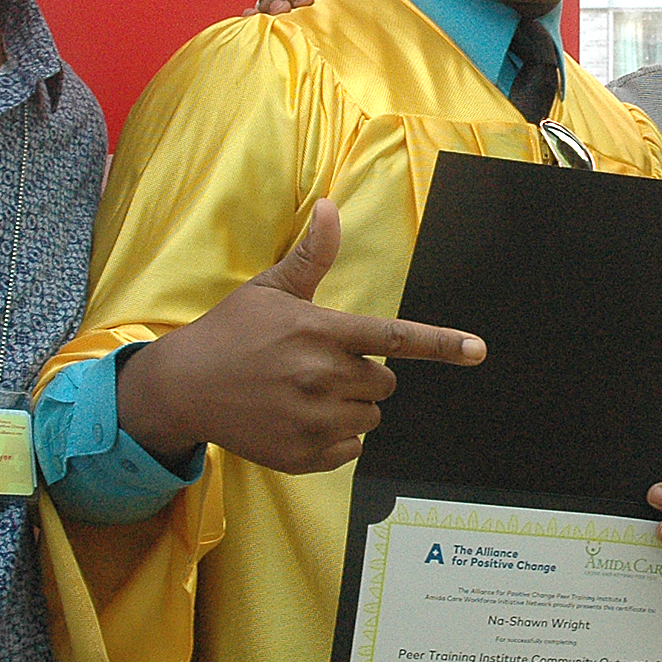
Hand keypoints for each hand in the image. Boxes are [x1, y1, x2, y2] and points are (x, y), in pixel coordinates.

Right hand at [116, 198, 484, 473]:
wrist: (184, 387)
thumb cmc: (231, 332)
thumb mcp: (270, 289)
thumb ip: (311, 255)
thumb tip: (331, 206)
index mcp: (321, 332)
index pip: (394, 338)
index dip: (441, 344)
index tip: (477, 350)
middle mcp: (322, 377)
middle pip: (386, 384)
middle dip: (365, 375)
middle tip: (322, 366)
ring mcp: (312, 420)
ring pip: (369, 419)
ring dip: (351, 408)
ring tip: (306, 393)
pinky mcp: (302, 456)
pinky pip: (350, 451)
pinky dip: (335, 440)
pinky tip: (299, 420)